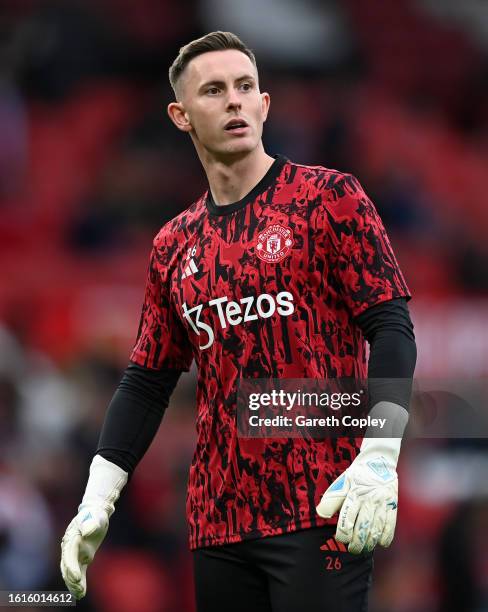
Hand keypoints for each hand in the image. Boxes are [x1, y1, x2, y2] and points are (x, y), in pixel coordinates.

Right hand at [59, 455, 127, 598]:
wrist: (96, 512)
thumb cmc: (95, 514)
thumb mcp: (95, 517)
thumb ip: (90, 524)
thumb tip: (86, 532)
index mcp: (71, 537)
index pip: (69, 554)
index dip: (71, 566)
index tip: (77, 577)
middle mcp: (70, 546)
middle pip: (67, 565)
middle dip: (71, 578)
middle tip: (78, 589)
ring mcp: (75, 552)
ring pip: (71, 571)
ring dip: (73, 583)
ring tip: (79, 594)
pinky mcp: (81, 557)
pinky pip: (79, 570)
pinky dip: (79, 581)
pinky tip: (81, 592)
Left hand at [316, 439, 398, 553]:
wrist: (379, 460)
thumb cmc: (357, 475)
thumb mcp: (342, 483)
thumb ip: (332, 500)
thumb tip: (321, 513)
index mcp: (354, 494)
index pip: (347, 519)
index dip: (343, 534)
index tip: (341, 539)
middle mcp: (368, 499)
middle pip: (362, 527)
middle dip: (356, 543)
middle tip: (352, 549)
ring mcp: (382, 503)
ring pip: (376, 529)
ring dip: (370, 542)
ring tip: (364, 549)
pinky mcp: (393, 505)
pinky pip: (390, 525)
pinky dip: (386, 537)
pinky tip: (380, 543)